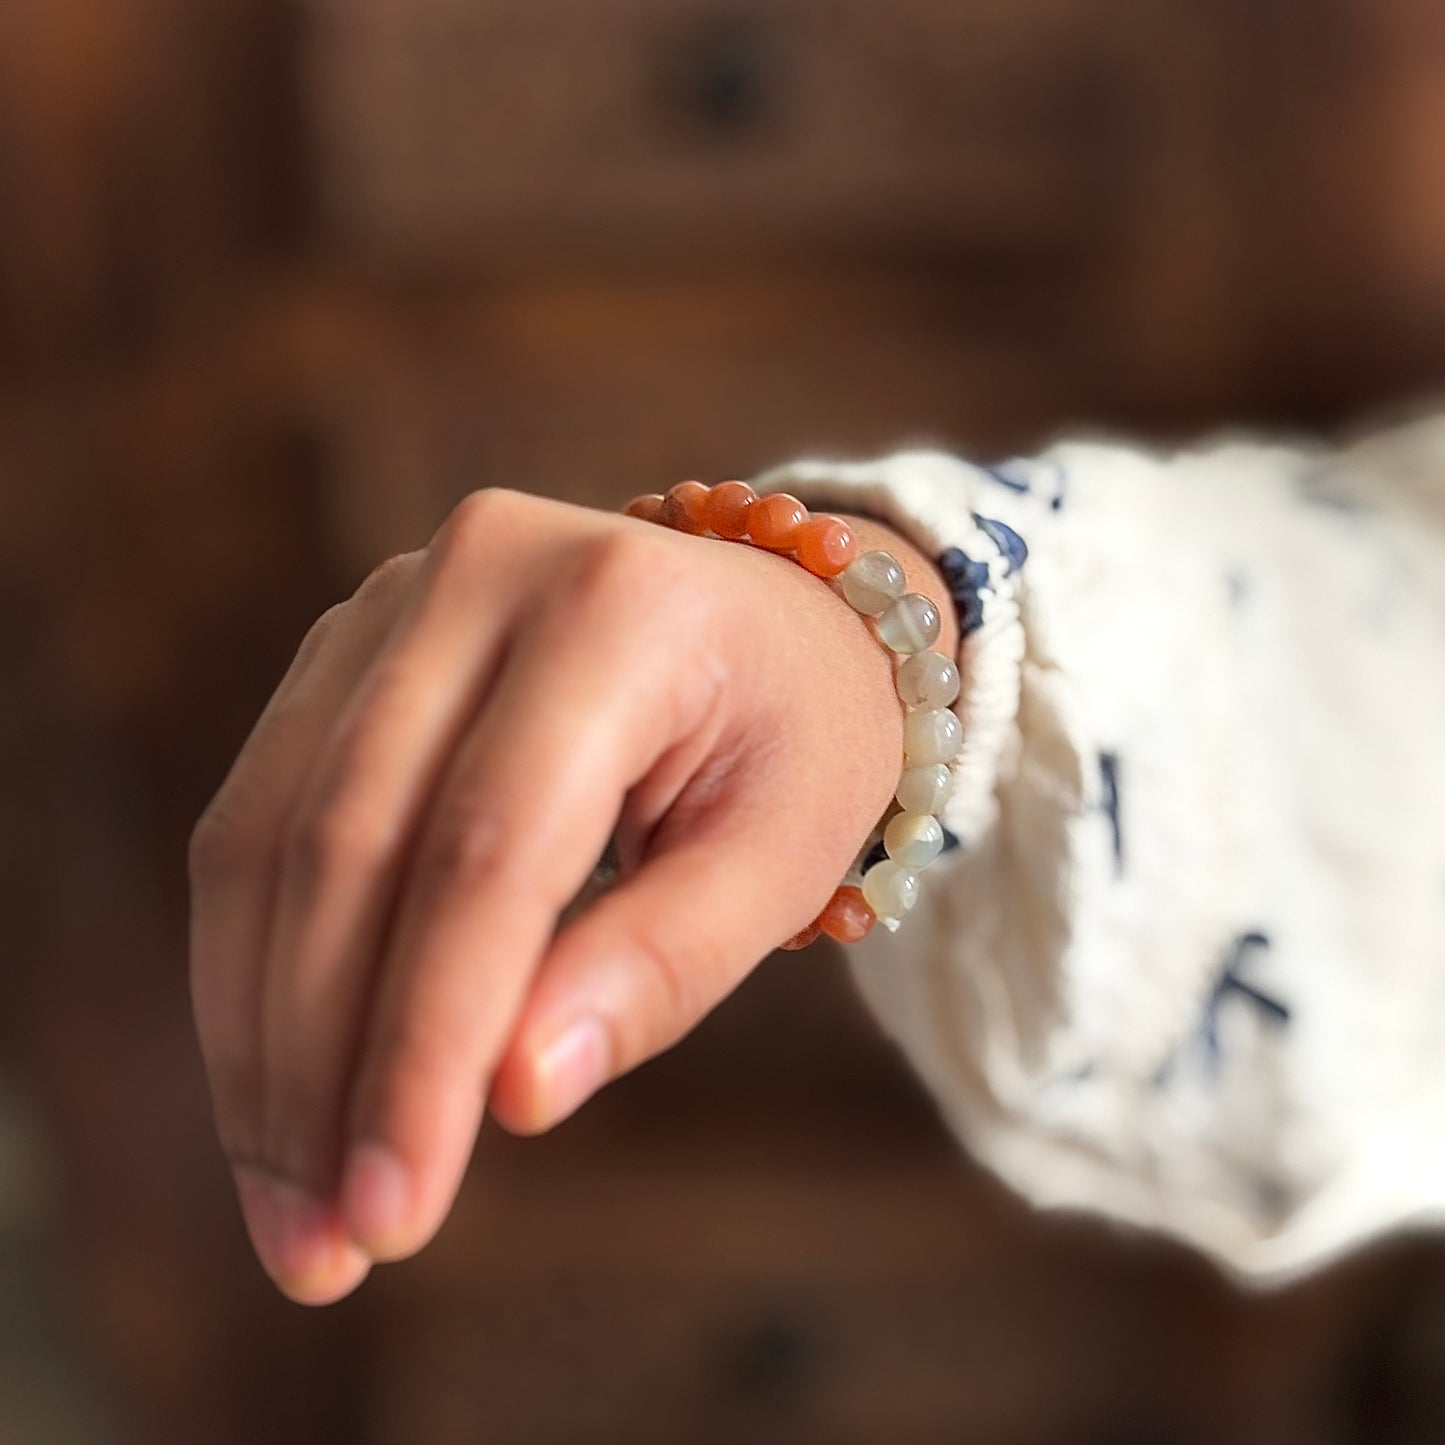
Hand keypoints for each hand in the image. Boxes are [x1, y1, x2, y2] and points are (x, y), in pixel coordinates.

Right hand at [188, 486, 953, 1303]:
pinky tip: (277, 1086)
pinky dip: (256, 965)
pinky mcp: (347, 650)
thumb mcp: (782, 855)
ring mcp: (394, 599)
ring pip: (270, 837)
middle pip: (350, 843)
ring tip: (290, 1203)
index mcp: (617, 609)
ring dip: (260, 1037)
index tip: (392, 1213)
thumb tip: (511, 1095)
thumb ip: (658, 965)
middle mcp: (481, 571)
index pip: (489, 852)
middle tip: (322, 1247)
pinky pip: (260, 817)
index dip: (426, 1042)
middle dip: (320, 1066)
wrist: (776, 620)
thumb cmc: (799, 741)